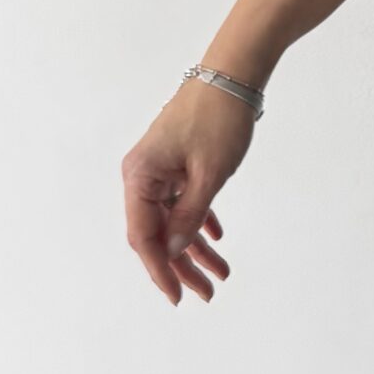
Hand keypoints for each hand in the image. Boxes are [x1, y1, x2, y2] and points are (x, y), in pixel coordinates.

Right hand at [120, 79, 251, 305]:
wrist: (232, 75)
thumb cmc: (219, 119)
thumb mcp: (210, 175)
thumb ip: (190, 216)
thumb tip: (173, 251)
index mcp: (140, 177)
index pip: (143, 236)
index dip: (160, 271)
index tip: (177, 297)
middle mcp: (143, 175)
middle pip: (156, 233)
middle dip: (181, 266)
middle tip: (208, 293)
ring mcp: (159, 169)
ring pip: (173, 220)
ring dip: (195, 248)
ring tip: (221, 274)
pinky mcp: (176, 163)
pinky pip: (183, 201)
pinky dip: (200, 221)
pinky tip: (217, 240)